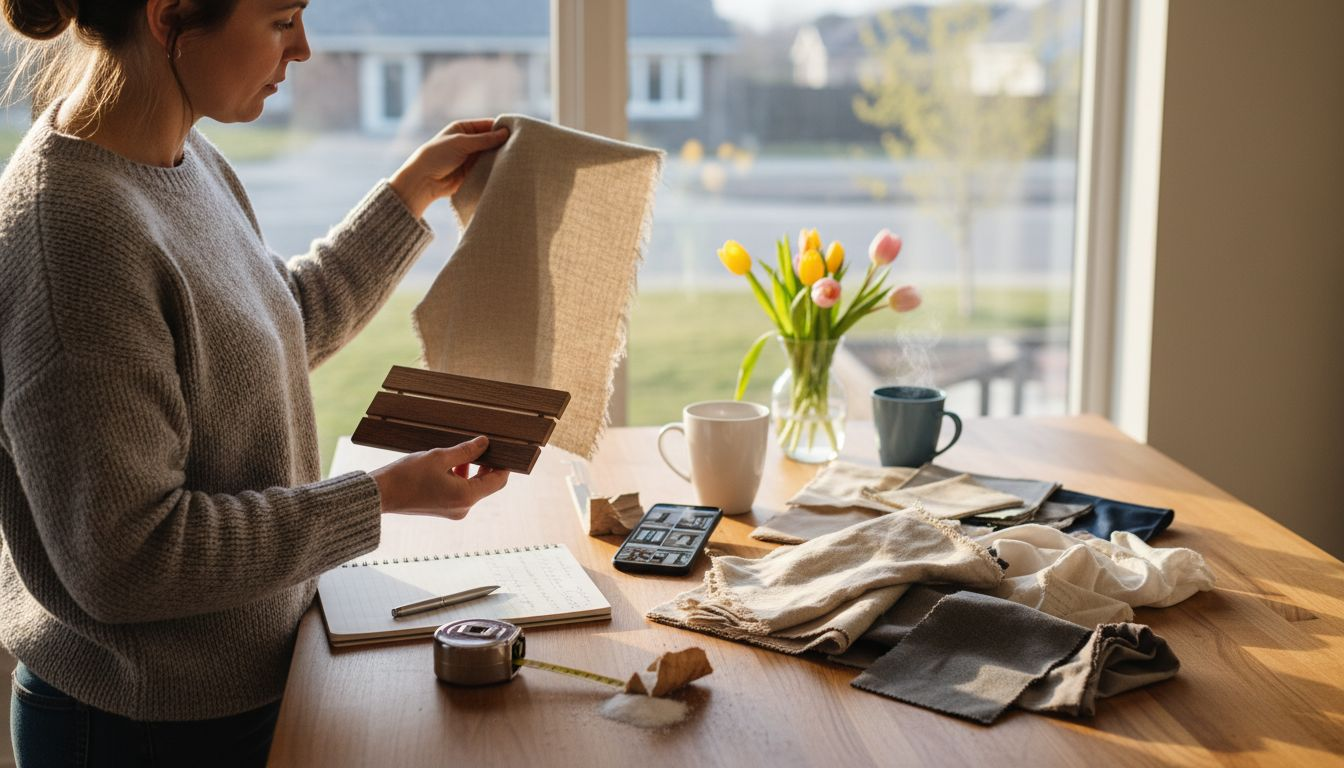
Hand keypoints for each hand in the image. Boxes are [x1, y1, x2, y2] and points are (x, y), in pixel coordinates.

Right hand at [369, 436, 509, 519]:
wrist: (381, 494)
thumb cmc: (408, 475)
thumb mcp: (440, 457)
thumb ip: (466, 451)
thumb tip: (485, 443)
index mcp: (466, 497)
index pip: (498, 481)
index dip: (503, 465)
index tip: (504, 450)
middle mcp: (463, 508)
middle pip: (487, 485)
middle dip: (486, 466)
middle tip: (484, 446)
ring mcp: (453, 511)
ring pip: (473, 488)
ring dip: (472, 470)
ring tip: (462, 452)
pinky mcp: (443, 510)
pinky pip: (460, 492)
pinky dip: (460, 478)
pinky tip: (450, 464)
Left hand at [388, 118, 509, 217]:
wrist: (424, 180)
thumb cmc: (437, 156)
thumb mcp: (461, 143)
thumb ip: (484, 139)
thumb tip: (505, 133)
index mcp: (463, 129)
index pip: (487, 125)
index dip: (501, 128)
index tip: (516, 133)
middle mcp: (469, 142)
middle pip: (491, 141)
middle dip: (503, 144)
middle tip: (521, 147)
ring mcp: (471, 158)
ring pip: (491, 155)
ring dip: (501, 157)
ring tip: (517, 158)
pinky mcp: (473, 173)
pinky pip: (488, 169)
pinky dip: (496, 169)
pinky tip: (507, 169)